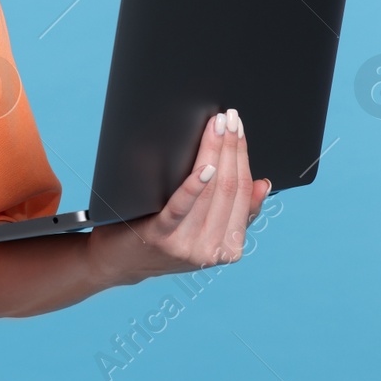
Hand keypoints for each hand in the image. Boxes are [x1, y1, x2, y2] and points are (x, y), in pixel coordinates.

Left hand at [88, 108, 272, 285]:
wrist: (119, 262)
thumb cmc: (163, 239)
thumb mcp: (205, 233)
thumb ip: (234, 214)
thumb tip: (262, 184)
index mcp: (228, 247)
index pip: (245, 194)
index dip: (244, 158)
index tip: (240, 129)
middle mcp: (211, 250)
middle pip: (230, 189)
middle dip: (232, 148)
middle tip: (230, 118)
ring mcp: (187, 245)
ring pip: (211, 191)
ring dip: (216, 153)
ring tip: (217, 126)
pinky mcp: (160, 236)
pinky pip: (182, 206)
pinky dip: (195, 185)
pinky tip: (204, 167)